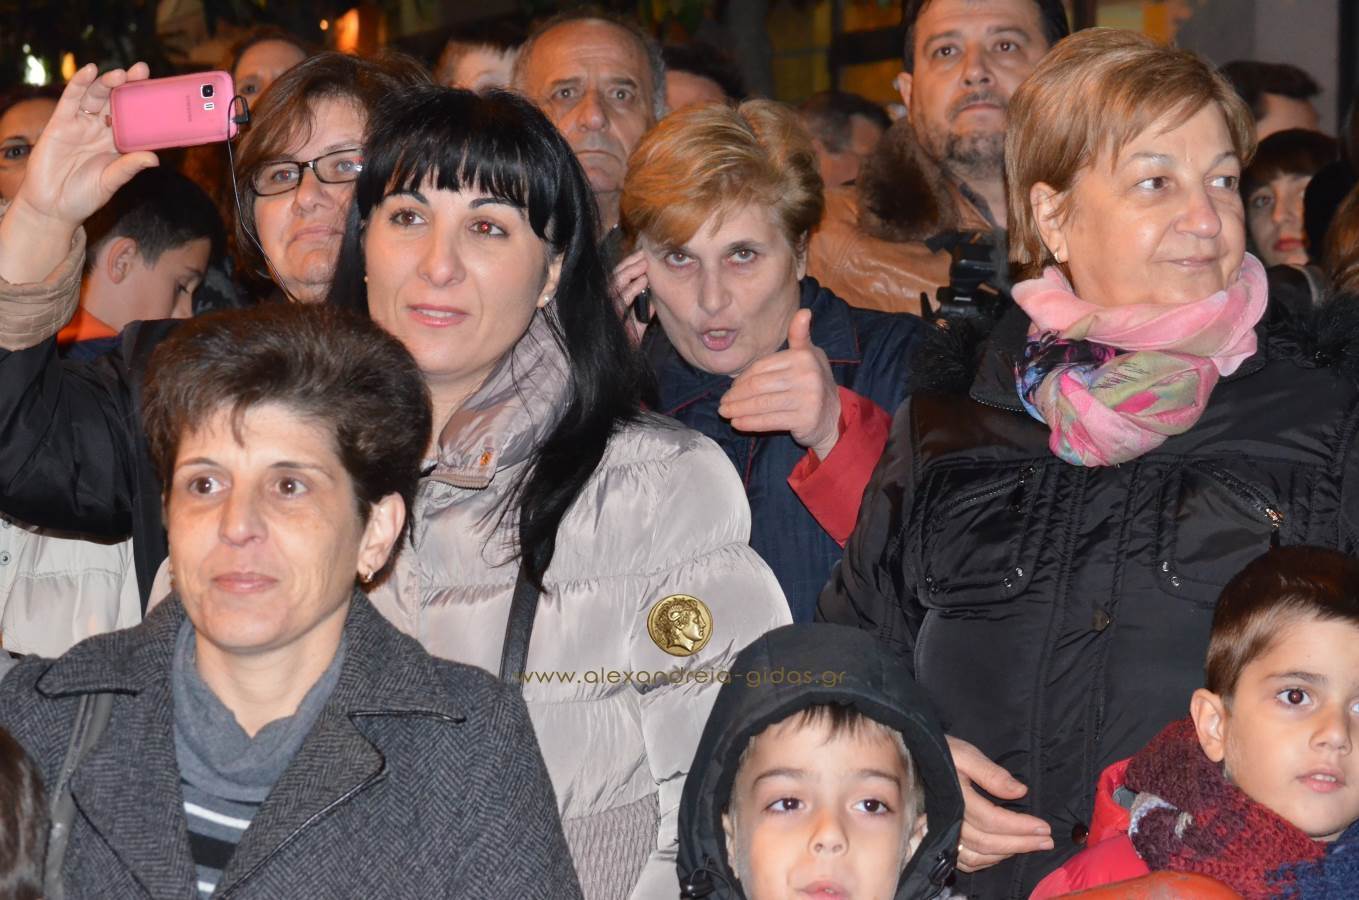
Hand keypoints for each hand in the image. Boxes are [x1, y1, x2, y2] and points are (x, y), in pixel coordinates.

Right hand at [13, 62, 157, 229]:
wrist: (53, 206)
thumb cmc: (84, 196)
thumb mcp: (110, 182)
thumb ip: (128, 167)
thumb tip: (155, 158)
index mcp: (118, 143)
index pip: (135, 118)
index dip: (145, 104)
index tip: (160, 90)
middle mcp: (101, 130)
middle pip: (116, 101)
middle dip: (129, 85)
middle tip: (142, 72)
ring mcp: (81, 125)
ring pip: (96, 96)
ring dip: (107, 82)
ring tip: (120, 75)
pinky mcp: (60, 123)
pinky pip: (71, 99)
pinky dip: (80, 83)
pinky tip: (89, 71)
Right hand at [609, 249, 650, 345]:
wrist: (620, 361)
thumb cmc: (627, 344)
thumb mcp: (638, 324)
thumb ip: (644, 310)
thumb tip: (653, 297)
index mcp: (610, 302)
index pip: (615, 278)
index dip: (627, 266)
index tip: (641, 257)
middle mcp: (604, 303)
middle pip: (613, 277)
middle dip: (628, 264)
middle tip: (642, 254)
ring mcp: (604, 309)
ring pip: (615, 284)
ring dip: (630, 272)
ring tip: (643, 264)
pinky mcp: (609, 317)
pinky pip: (620, 299)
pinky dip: (632, 289)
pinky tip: (642, 281)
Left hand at [718, 309, 840, 458]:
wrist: (834, 414)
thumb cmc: (813, 382)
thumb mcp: (808, 355)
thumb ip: (799, 336)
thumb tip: (804, 312)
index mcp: (802, 357)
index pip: (761, 367)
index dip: (742, 378)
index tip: (732, 388)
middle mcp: (807, 376)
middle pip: (758, 386)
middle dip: (736, 395)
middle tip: (723, 403)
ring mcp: (807, 399)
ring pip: (761, 404)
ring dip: (738, 409)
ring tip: (725, 412)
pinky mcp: (804, 420)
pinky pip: (769, 421)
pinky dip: (750, 423)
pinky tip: (737, 423)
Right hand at [947, 735, 1053, 872]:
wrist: (910, 759)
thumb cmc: (941, 753)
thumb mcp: (966, 754)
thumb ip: (992, 773)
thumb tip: (1020, 792)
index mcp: (956, 798)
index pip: (993, 820)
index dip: (1020, 826)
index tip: (1044, 827)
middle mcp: (948, 820)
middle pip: (988, 842)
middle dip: (1021, 844)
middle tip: (1046, 842)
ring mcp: (942, 832)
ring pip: (976, 855)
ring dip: (1005, 854)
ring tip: (1029, 846)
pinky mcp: (939, 838)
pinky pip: (963, 860)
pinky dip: (985, 862)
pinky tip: (1001, 854)